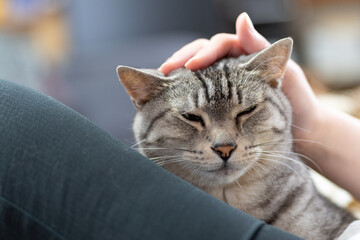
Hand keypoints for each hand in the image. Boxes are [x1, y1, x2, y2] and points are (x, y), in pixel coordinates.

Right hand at [159, 12, 320, 147]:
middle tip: (165, 72)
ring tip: (164, 82)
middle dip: (181, 61)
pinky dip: (184, 93)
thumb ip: (261, 50)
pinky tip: (174, 98)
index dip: (201, 53)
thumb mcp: (285, 72)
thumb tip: (241, 19)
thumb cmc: (298, 101)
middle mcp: (233, 66)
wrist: (304, 131)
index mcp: (246, 55)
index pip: (217, 45)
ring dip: (178, 77)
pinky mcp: (221, 102)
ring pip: (196, 74)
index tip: (190, 67)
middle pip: (200, 55)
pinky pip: (198, 93)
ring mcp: (225, 84)